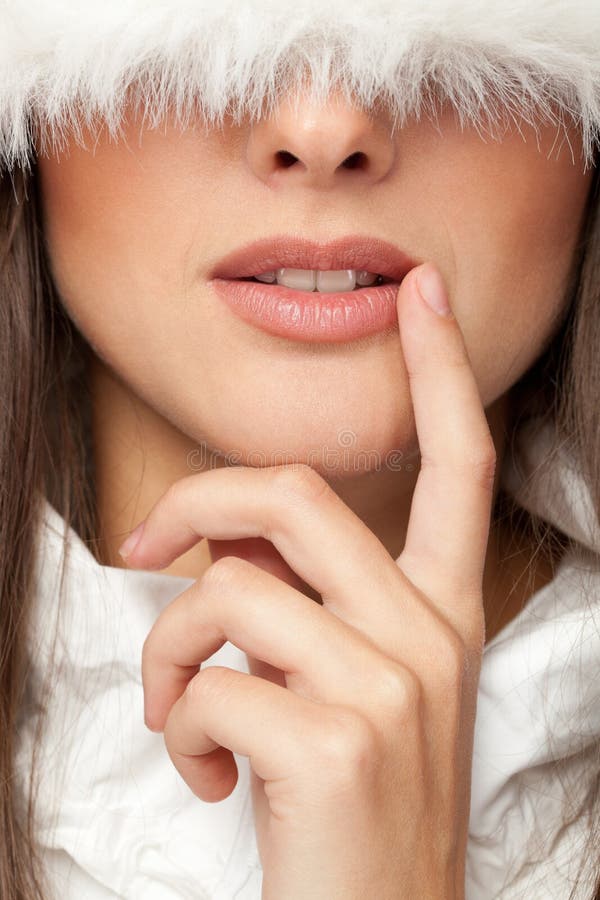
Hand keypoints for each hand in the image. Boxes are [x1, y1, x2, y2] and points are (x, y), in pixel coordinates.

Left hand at [122, 262, 496, 898]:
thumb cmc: (359, 806)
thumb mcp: (362, 688)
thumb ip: (315, 601)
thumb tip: (232, 550)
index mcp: (444, 610)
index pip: (459, 461)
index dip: (439, 370)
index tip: (423, 294)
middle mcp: (429, 631)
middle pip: (293, 494)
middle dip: (193, 502)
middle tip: (142, 546)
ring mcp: (389, 684)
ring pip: (229, 590)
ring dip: (169, 648)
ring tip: (177, 708)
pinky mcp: (333, 741)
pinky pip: (206, 683)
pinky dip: (176, 725)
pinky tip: (208, 773)